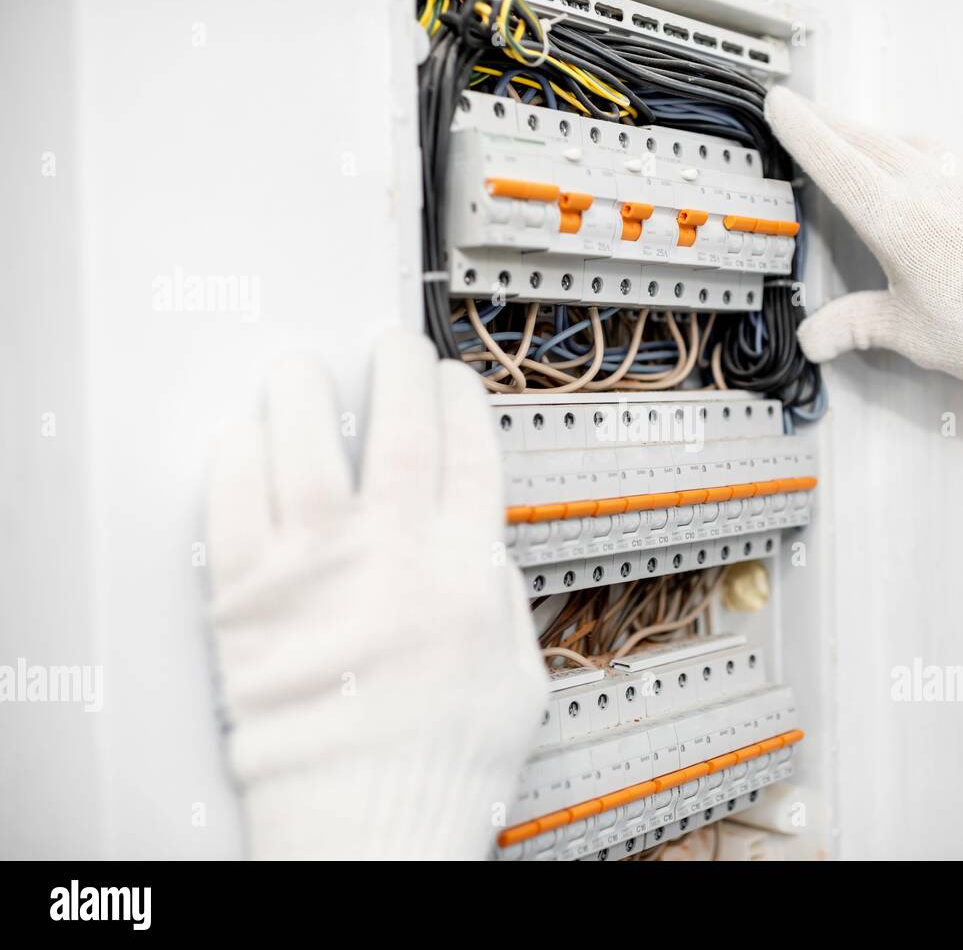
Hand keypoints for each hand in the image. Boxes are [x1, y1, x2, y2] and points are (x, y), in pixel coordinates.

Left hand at [206, 332, 545, 858]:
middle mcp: (394, 554)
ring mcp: (316, 570)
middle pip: (395, 426)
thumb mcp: (515, 677)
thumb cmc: (440, 767)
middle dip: (395, 369)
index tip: (452, 381)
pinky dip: (237, 457)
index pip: (468, 451)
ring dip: (304, 392)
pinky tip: (245, 437)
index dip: (460, 400)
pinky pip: (233, 503)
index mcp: (464, 570)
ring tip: (302, 370)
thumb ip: (498, 601)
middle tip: (387, 347)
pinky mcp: (247, 598)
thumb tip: (480, 553)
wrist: (367, 826)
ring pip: (304, 443)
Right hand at [765, 86, 962, 425]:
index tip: (782, 105)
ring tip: (862, 148)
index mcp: (897, 219)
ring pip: (910, 143)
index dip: (802, 130)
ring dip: (879, 140)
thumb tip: (819, 336)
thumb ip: (855, 325)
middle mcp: (933, 186)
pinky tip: (927, 174)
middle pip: (868, 140)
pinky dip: (926, 156)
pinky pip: (953, 156)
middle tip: (810, 118)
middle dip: (832, 126)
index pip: (835, 161)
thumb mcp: (908, 333)